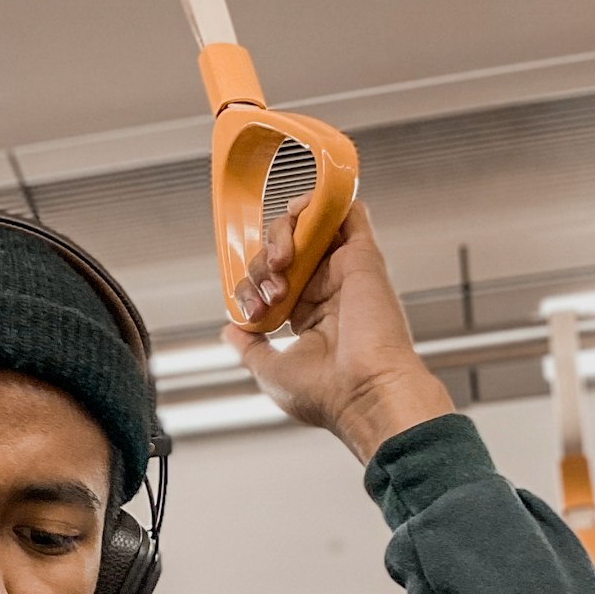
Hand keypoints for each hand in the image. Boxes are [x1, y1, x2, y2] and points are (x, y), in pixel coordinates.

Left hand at [224, 200, 455, 463]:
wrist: (364, 392)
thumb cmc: (325, 392)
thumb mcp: (270, 370)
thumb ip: (249, 347)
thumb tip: (230, 330)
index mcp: (310, 317)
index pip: (271, 280)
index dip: (250, 287)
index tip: (252, 314)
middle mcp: (328, 291)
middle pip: (283, 251)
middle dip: (261, 263)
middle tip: (270, 291)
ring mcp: (345, 272)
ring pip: (307, 227)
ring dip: (281, 233)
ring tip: (281, 262)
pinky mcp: (363, 256)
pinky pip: (347, 211)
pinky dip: (322, 201)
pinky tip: (302, 211)